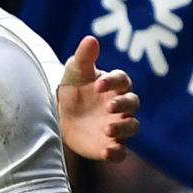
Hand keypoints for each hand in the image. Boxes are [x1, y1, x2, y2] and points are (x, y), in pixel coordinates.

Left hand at [57, 36, 138, 162]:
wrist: (58, 115)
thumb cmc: (72, 88)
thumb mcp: (75, 71)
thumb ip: (84, 57)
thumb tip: (91, 39)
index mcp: (115, 86)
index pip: (123, 80)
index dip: (113, 82)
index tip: (97, 85)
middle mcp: (120, 106)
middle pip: (133, 103)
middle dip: (123, 105)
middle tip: (108, 107)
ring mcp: (117, 126)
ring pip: (132, 127)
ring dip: (123, 128)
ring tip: (107, 129)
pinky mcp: (109, 146)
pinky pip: (120, 152)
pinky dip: (116, 152)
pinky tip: (106, 151)